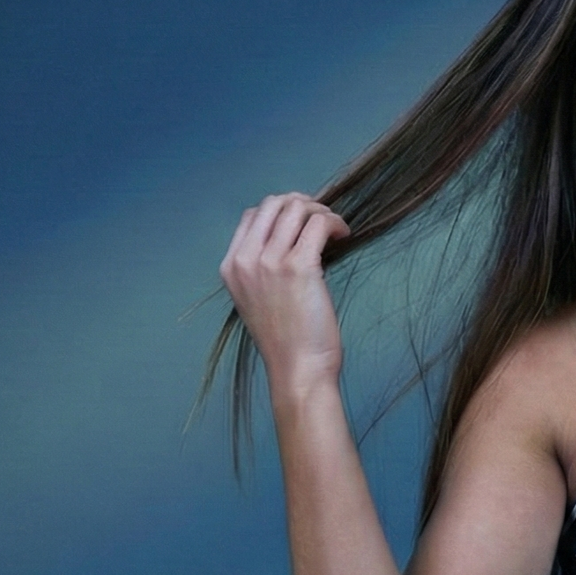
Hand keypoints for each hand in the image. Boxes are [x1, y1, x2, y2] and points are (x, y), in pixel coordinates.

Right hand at [219, 192, 350, 398]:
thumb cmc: (287, 342)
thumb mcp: (259, 300)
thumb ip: (264, 268)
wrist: (298, 370)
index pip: (253, 216)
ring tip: (336, 228)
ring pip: (297, 209)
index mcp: (231, 267)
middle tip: (322, 219)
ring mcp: (269, 261)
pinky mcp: (299, 266)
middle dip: (302, 204)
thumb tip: (296, 235)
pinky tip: (344, 235)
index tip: (303, 221)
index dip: (281, 211)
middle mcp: (246, 260)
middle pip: (274, 204)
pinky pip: (318, 223)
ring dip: (321, 211)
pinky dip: (335, 222)